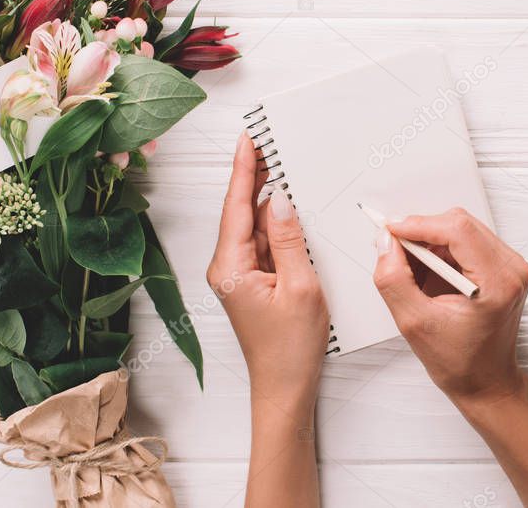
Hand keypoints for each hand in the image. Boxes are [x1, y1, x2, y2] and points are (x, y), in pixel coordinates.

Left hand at [207, 133, 329, 410]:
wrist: (284, 387)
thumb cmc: (290, 348)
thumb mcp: (300, 287)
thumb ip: (289, 239)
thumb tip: (280, 200)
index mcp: (231, 267)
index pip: (235, 206)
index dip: (243, 170)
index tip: (247, 139)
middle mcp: (227, 267)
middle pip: (241, 211)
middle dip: (254, 176)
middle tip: (266, 141)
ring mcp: (238, 274)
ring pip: (253, 226)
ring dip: (266, 199)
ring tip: (280, 164)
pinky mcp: (251, 281)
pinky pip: (263, 243)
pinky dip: (275, 224)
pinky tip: (289, 208)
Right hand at [372, 208, 527, 406]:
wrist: (487, 382)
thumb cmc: (462, 363)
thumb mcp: (414, 324)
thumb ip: (394, 279)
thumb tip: (385, 243)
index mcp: (498, 283)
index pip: (457, 230)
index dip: (419, 225)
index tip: (391, 231)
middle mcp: (512, 270)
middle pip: (460, 224)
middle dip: (422, 232)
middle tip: (395, 251)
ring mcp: (511, 267)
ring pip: (462, 229)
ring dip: (431, 242)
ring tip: (414, 271)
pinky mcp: (504, 268)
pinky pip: (468, 241)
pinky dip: (442, 250)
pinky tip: (430, 274)